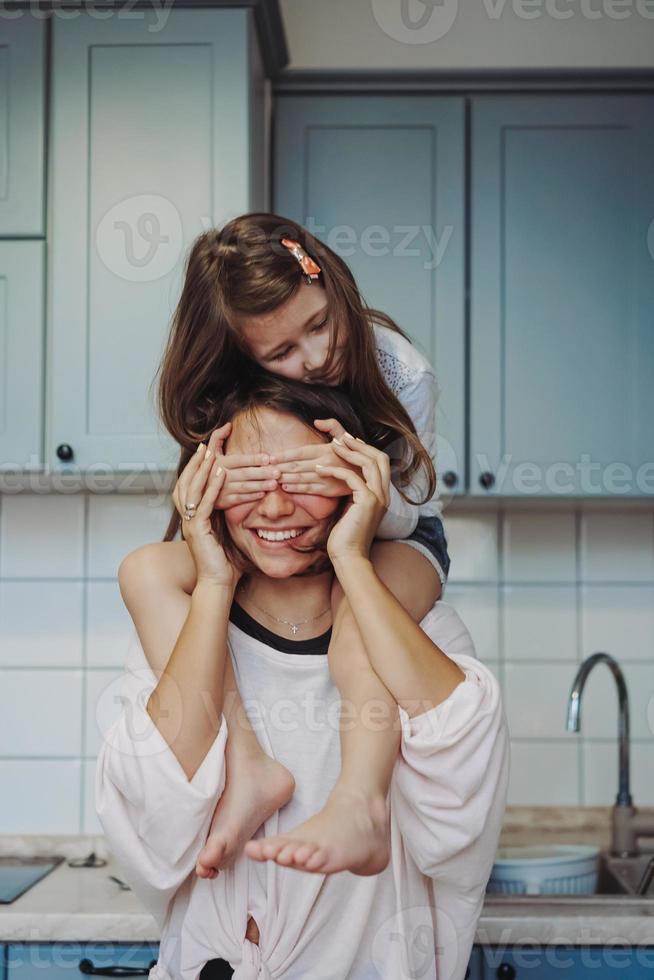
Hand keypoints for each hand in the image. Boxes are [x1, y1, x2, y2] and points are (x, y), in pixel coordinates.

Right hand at [172, 429, 239, 589]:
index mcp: (193, 518)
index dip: (197, 469)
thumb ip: (229, 517)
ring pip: (193, 490)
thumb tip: (242, 504)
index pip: (192, 487)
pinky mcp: (197, 530)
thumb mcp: (227, 534)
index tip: (206, 451)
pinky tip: (220, 473)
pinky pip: (204, 503)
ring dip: (202, 469)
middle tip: (204, 446)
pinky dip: (212, 487)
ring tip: (211, 452)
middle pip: (187, 483)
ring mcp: (190, 524)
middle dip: (196, 463)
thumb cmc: (225, 563)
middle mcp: (188, 519)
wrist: (218, 584)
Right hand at [207, 422, 282, 508]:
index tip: (268, 458)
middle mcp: (221, 475)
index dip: (253, 459)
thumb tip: (229, 425)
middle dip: (262, 473)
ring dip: (260, 485)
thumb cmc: (207, 469)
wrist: (197, 492)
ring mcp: (223, 489)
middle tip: (278, 472)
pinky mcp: (225, 501)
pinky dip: (251, 497)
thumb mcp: (209, 452)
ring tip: (274, 484)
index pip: (239, 460)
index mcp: (219, 462)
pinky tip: (263, 494)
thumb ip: (217, 437)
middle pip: (245, 474)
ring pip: (244, 487)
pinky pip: (240, 499)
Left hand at [268, 418, 359, 496]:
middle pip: (296, 466)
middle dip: (279, 467)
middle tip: (265, 469)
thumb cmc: (354, 454)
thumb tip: (317, 422)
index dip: (284, 455)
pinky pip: (308, 489)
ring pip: (300, 478)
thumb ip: (332, 425)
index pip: (299, 452)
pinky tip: (286, 487)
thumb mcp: (346, 436)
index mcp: (326, 450)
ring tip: (271, 477)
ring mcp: (326, 478)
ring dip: (284, 478)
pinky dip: (296, 488)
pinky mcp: (328, 490)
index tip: (271, 457)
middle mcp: (324, 463)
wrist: (368, 475)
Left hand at [313, 433, 390, 560]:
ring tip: (332, 445)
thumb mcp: (351, 511)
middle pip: (380, 458)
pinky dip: (335, 470)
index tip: (348, 443)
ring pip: (369, 463)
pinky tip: (320, 469)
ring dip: (350, 451)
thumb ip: (352, 496)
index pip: (380, 463)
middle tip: (342, 438)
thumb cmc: (345, 538)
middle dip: (361, 445)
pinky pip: (352, 477)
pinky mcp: (367, 502)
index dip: (365, 450)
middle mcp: (384, 494)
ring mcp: (378, 497)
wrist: (349, 557)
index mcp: (381, 495)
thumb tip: (342, 483)